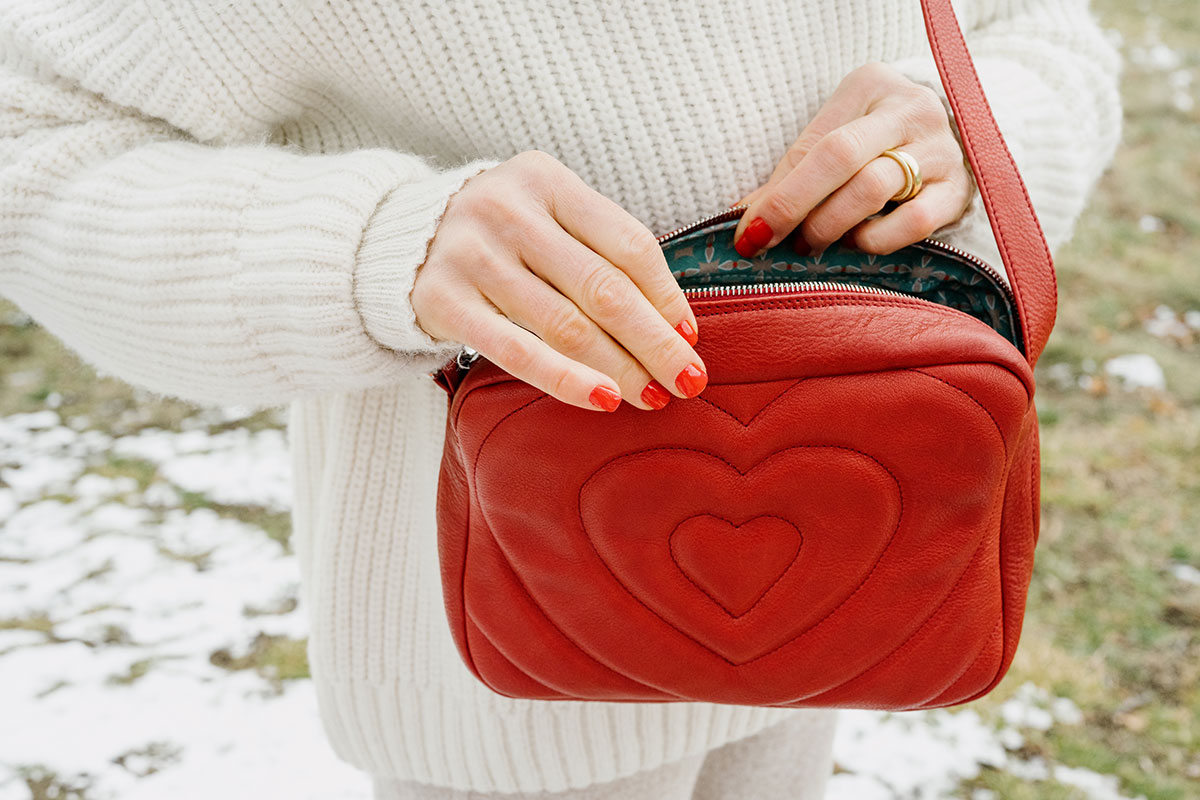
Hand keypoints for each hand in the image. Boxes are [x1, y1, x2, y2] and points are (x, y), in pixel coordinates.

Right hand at [411, 150, 705, 412]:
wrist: (393, 239)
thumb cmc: (499, 235)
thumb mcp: (545, 215)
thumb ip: (597, 250)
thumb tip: (673, 323)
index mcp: (545, 179)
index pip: (626, 243)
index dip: (667, 295)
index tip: (691, 337)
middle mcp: (507, 210)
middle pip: (603, 288)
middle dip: (655, 341)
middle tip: (689, 380)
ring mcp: (472, 255)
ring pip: (566, 324)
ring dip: (620, 367)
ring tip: (652, 396)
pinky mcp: (443, 301)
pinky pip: (518, 351)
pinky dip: (566, 379)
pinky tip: (603, 399)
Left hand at [730, 62, 973, 257]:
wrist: (947, 143)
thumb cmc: (874, 145)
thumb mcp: (833, 140)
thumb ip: (791, 175)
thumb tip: (742, 221)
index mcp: (869, 85)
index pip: (814, 144)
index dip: (778, 195)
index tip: (748, 234)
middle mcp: (909, 108)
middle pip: (840, 158)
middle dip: (796, 207)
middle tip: (773, 241)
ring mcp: (940, 147)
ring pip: (872, 189)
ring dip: (830, 225)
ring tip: (813, 243)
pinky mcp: (957, 189)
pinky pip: (912, 222)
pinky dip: (874, 240)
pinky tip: (858, 241)